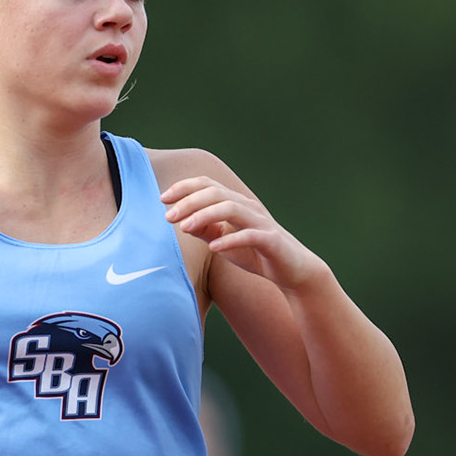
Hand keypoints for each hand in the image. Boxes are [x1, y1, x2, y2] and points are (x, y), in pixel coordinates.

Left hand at [162, 177, 327, 291]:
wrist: (293, 271)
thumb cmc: (256, 254)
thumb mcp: (225, 241)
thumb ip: (206, 229)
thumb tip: (181, 221)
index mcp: (236, 203)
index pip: (208, 185)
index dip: (184, 188)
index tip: (162, 199)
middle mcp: (248, 207)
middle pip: (216, 193)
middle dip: (189, 202)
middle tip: (168, 216)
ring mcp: (261, 222)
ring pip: (231, 208)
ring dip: (205, 215)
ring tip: (184, 227)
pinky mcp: (271, 240)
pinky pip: (249, 236)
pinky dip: (230, 240)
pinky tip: (213, 247)